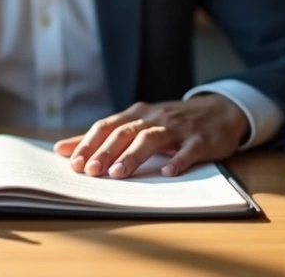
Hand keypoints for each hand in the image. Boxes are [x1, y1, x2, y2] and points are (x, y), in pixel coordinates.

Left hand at [53, 95, 248, 178]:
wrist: (220, 111)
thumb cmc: (172, 122)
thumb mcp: (140, 123)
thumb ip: (104, 137)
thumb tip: (63, 149)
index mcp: (137, 114)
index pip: (108, 126)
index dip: (90, 143)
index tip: (73, 162)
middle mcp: (155, 118)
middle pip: (126, 133)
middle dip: (106, 152)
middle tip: (90, 171)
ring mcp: (178, 128)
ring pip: (152, 139)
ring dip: (133, 156)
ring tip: (118, 174)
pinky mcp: (201, 140)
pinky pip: (189, 150)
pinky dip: (178, 160)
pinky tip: (167, 172)